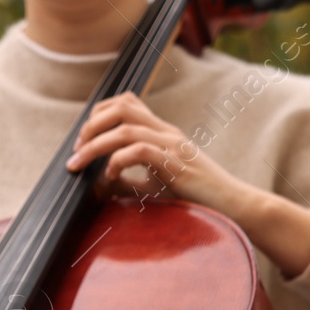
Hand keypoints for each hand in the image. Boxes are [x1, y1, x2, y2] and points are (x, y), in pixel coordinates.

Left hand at [65, 92, 309, 278]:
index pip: (127, 102)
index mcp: (161, 133)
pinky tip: (110, 177)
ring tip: (80, 164)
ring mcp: (173, 146)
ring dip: (95, 146)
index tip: (82, 139)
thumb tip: (97, 184)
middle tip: (75, 150)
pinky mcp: (176, 164)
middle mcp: (166, 132)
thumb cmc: (196, 198)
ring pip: (125, 129)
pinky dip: (118, 162)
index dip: (98, 113)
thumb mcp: (154, 186)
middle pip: (121, 107)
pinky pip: (140, 151)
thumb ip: (127, 181)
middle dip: (91, 125)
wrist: (234, 206)